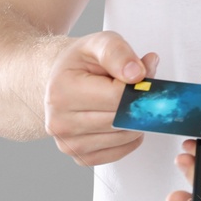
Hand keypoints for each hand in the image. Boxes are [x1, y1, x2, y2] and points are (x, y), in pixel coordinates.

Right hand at [42, 31, 158, 166]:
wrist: (58, 80)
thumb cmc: (80, 62)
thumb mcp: (98, 43)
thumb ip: (119, 53)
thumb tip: (138, 74)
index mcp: (62, 91)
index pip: (117, 97)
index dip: (137, 86)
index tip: (142, 75)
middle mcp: (60, 122)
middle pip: (122, 119)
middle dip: (139, 103)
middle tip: (138, 88)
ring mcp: (68, 144)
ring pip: (124, 137)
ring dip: (136, 120)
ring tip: (124, 101)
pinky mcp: (80, 157)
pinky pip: (119, 152)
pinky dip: (129, 137)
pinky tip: (122, 120)